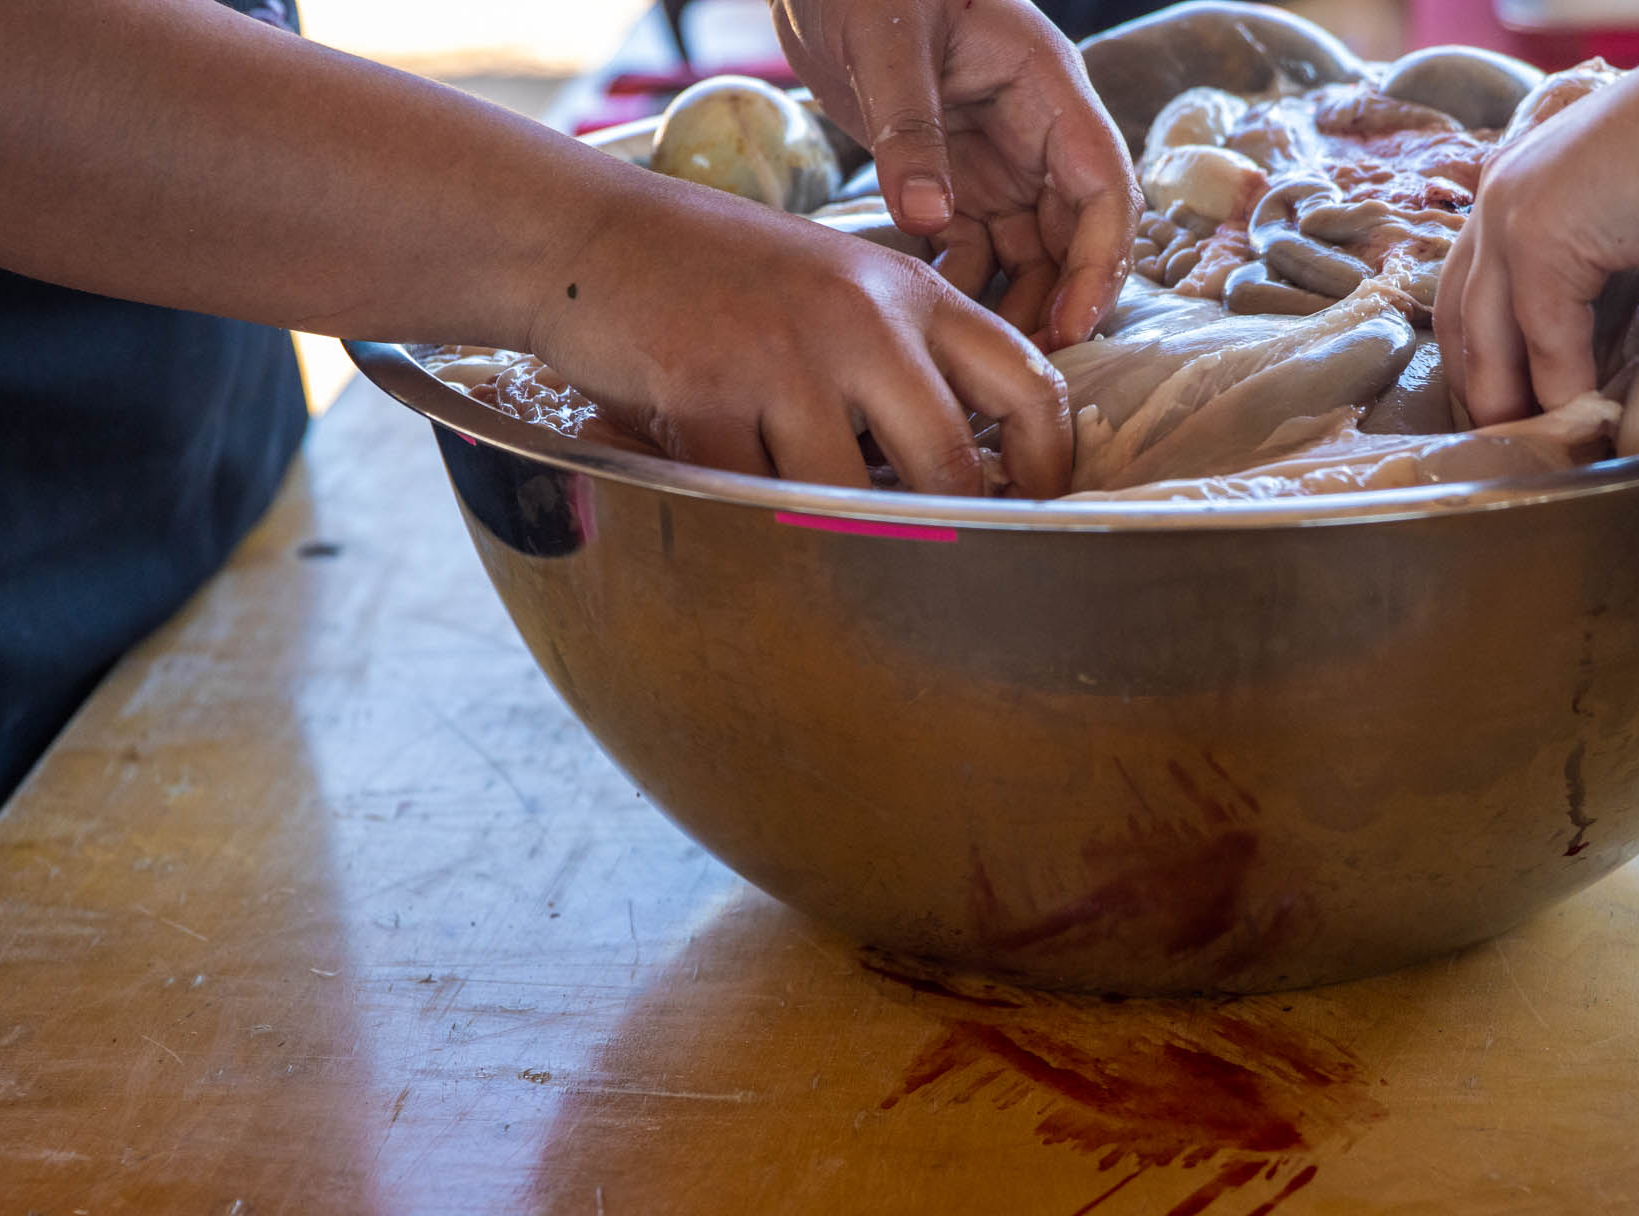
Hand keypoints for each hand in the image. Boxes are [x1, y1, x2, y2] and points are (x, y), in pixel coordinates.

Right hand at [530, 172, 1071, 496]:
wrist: (591, 236)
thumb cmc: (725, 280)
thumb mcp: (841, 291)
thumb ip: (905, 366)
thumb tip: (967, 485)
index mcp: (912, 295)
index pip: (1030, 384)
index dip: (1048, 466)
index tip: (1035, 512)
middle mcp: (862, 318)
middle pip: (948, 466)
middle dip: (933, 526)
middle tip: (910, 555)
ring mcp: (785, 351)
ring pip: (846, 497)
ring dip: (820, 523)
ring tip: (787, 503)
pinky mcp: (706, 387)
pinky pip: (749, 497)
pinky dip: (739, 508)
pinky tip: (717, 477)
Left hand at [771, 0, 1140, 348]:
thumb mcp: (887, 37)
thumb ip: (908, 128)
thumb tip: (928, 219)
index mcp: (1045, 88)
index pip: (1103, 187)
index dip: (1100, 263)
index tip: (1074, 324)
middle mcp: (1033, 133)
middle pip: (1074, 236)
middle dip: (1059, 304)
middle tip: (1025, 369)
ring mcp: (995, 162)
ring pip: (1028, 255)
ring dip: (1013, 308)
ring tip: (981, 365)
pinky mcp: (949, 182)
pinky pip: (972, 251)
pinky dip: (961, 291)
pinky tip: (935, 328)